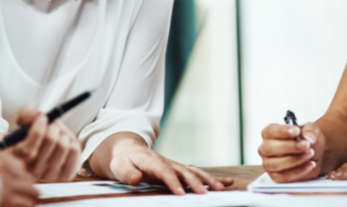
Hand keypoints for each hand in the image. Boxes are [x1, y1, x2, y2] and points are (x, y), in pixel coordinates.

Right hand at [8, 107, 81, 180]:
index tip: (42, 118)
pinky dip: (72, 141)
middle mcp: (33, 171)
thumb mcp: (25, 121)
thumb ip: (27, 115)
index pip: (28, 150)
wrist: (46, 147)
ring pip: (63, 146)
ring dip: (63, 134)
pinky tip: (65, 143)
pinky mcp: (65, 175)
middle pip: (50, 143)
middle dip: (53, 128)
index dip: (37, 132)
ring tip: (58, 134)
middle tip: (51, 126)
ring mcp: (49, 175)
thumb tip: (38, 116)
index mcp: (19, 159)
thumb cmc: (33, 135)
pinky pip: (74, 151)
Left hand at [94, 133, 232, 194]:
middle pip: (184, 171)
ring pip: (195, 172)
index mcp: (152, 161)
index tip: (180, 194)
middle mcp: (167, 162)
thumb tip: (136, 179)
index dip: (173, 182)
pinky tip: (227, 184)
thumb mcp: (119, 166)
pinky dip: (213, 179)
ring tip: (222, 188)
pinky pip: (198, 174)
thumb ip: (127, 173)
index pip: (164, 172)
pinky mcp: (180, 170)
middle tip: (205, 196)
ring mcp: (175, 165)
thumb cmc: (123, 160)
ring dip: (209, 180)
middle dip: (195, 183)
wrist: (128, 150)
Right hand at [258, 122, 323, 182]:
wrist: (315, 155)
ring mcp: (269, 163)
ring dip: (294, 159)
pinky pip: (283, 176)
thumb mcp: (312, 130)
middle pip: (269, 148)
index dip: (282, 131)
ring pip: (275, 164)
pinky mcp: (276, 176)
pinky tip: (310, 164)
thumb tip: (308, 137)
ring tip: (310, 153)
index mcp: (269, 134)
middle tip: (306, 144)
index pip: (270, 131)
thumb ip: (310, 131)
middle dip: (289, 147)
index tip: (297, 131)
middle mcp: (266, 148)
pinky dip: (298, 171)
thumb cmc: (307, 140)